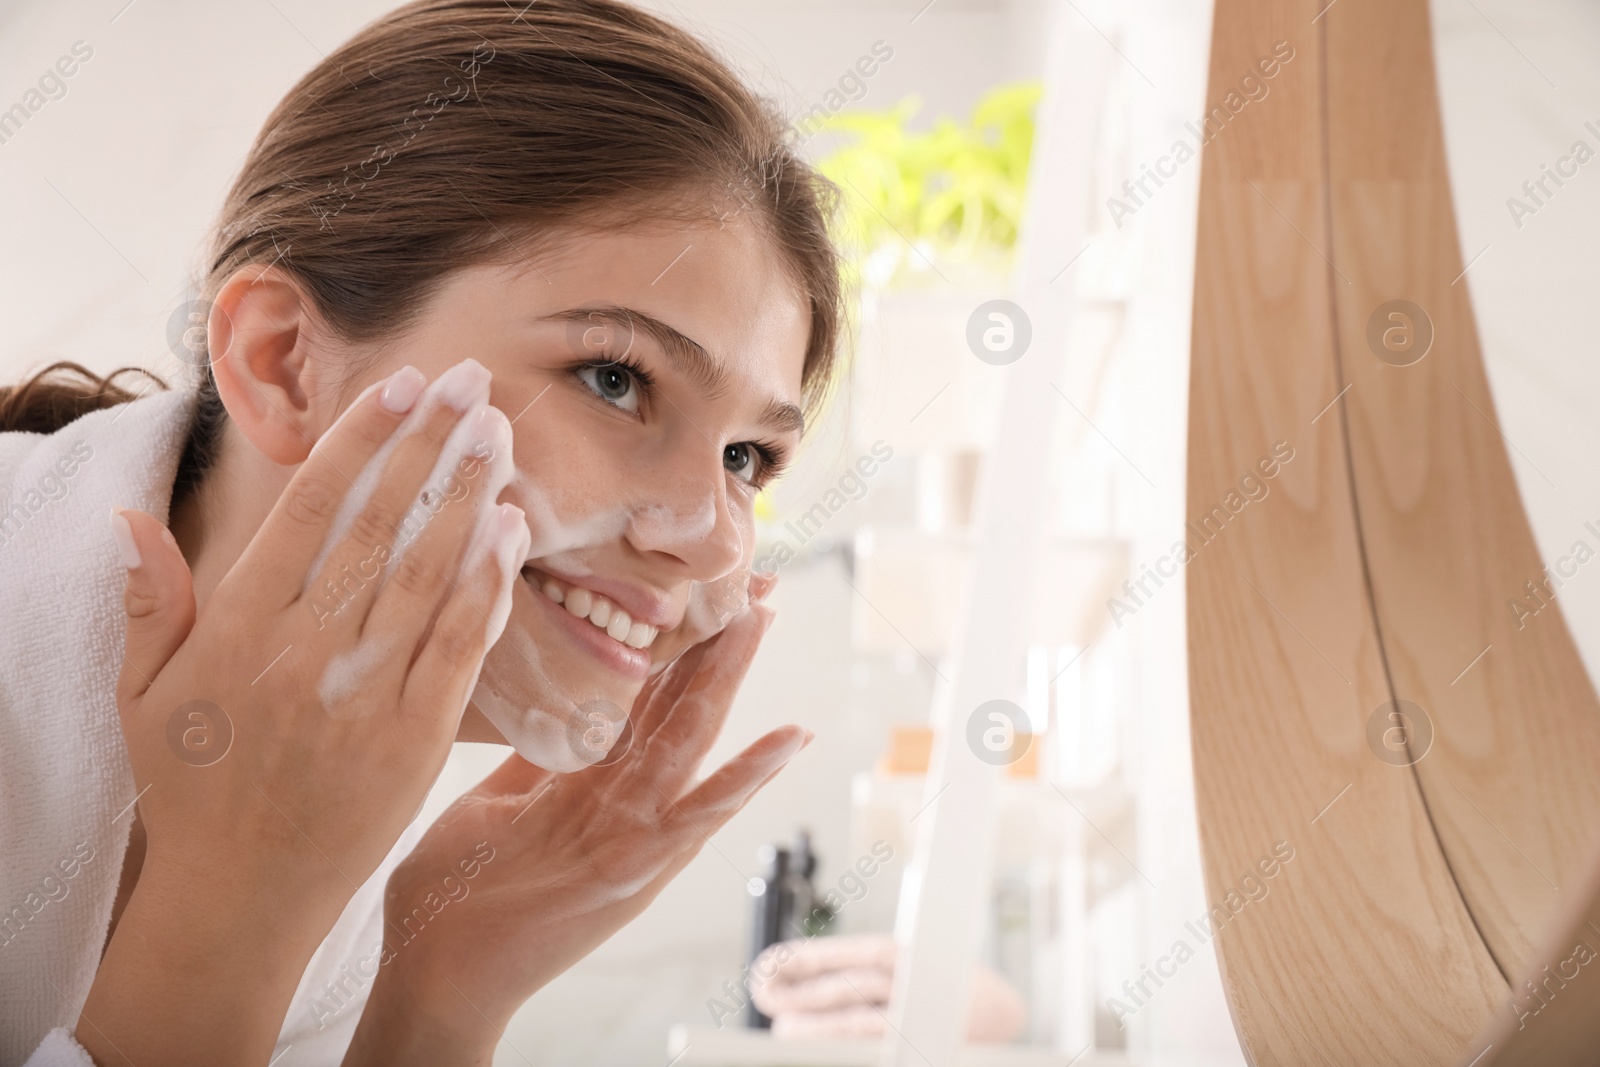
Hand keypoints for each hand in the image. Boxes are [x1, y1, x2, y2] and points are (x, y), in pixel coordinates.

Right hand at [82, 360, 528, 1066]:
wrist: (241, 897)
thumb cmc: (193, 789)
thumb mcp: (144, 696)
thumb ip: (149, 604)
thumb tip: (130, 519)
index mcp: (237, 630)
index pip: (308, 511)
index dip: (361, 440)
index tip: (402, 387)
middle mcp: (302, 653)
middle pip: (378, 526)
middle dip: (430, 445)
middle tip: (472, 381)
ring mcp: (363, 697)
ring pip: (424, 575)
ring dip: (467, 497)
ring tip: (499, 434)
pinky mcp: (414, 740)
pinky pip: (456, 649)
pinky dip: (486, 587)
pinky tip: (510, 533)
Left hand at [343, 600, 809, 1063]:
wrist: (431, 974)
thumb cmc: (450, 896)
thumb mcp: (492, 802)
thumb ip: (533, 757)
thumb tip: (544, 692)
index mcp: (587, 780)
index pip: (641, 693)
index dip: (670, 638)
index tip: (693, 586)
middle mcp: (620, 801)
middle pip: (676, 704)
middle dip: (711, 642)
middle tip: (747, 577)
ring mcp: (632, 835)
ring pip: (691, 739)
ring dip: (728, 678)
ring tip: (762, 618)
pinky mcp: (631, 869)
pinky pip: (697, 815)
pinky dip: (746, 778)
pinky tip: (787, 738)